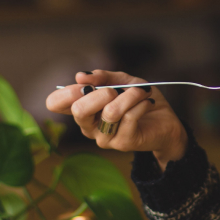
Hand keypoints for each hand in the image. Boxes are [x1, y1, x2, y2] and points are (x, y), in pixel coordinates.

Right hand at [45, 70, 187, 166]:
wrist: (165, 121)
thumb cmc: (139, 100)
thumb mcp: (122, 81)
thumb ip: (103, 77)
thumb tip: (81, 76)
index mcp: (82, 109)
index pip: (55, 104)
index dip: (66, 91)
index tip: (86, 84)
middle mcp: (88, 126)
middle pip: (78, 110)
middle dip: (100, 93)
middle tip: (116, 89)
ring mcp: (104, 138)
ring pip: (110, 112)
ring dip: (130, 95)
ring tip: (142, 91)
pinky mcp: (123, 143)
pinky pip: (129, 117)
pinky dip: (141, 103)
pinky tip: (148, 102)